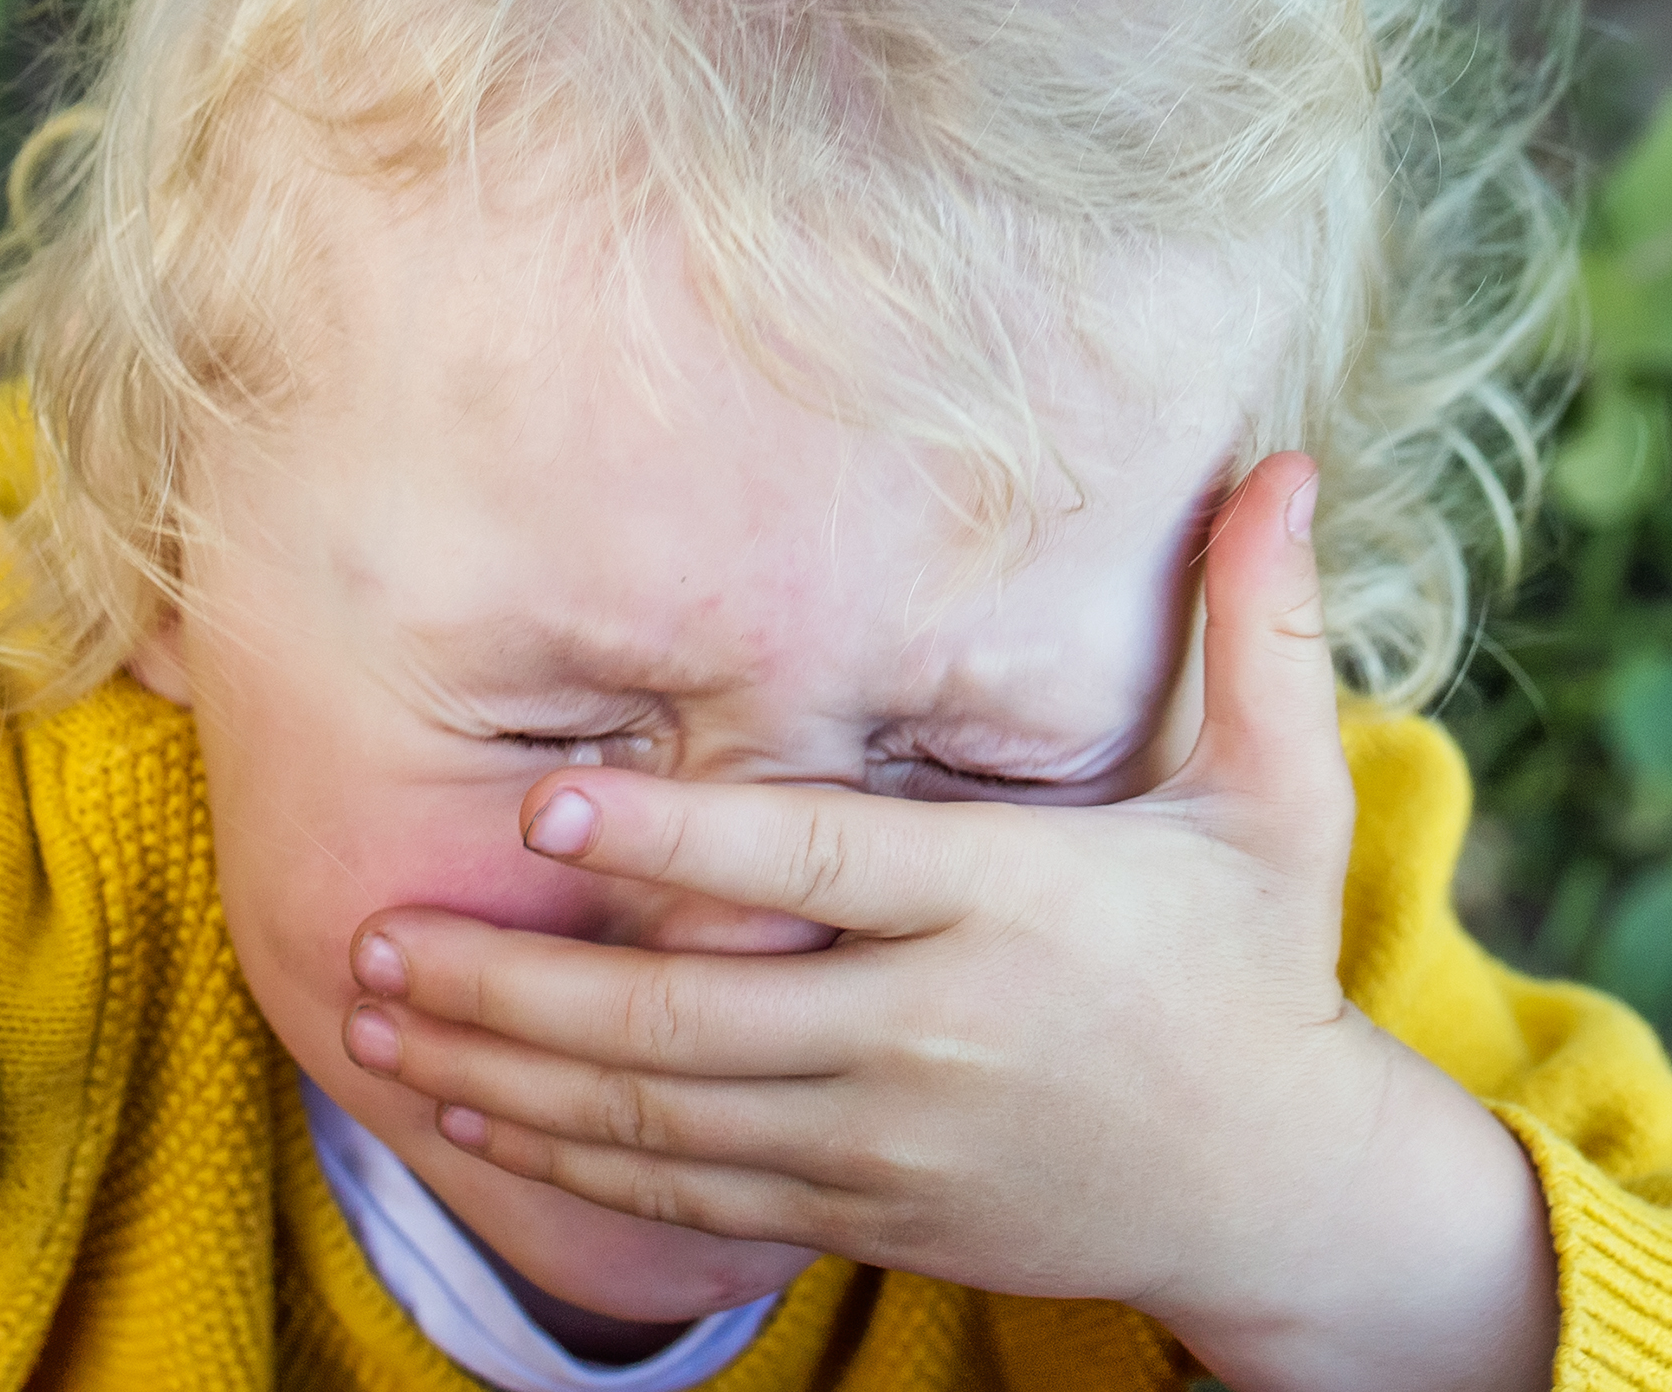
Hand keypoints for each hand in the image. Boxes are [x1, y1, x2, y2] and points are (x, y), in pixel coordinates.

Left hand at [343, 455, 1556, 1389]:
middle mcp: (936, 1028)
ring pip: (664, 1118)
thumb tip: (1294, 460)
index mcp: (1015, 904)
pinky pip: (695, 1199)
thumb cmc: (1258, 971)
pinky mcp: (872, 1212)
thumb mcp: (1284, 797)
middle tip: (377, 934)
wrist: (1282, 1195)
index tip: (538, 800)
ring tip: (379, 1017)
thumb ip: (1263, 629)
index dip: (673, 833)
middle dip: (517, 981)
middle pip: (691, 1013)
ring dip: (507, 1072)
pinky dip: (572, 1166)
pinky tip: (474, 1124)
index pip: (816, 860)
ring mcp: (893, 1140)